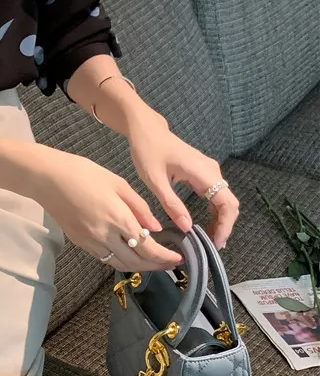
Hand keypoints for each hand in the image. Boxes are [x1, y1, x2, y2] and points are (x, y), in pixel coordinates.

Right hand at [24, 144, 182, 271]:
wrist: (47, 178)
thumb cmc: (83, 172)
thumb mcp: (117, 182)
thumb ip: (139, 206)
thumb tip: (155, 228)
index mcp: (118, 218)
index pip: (147, 247)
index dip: (164, 256)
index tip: (178, 257)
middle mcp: (105, 236)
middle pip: (135, 262)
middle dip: (156, 266)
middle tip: (170, 264)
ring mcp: (90, 242)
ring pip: (119, 264)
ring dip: (139, 267)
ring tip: (152, 262)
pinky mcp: (80, 242)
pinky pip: (105, 258)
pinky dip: (120, 260)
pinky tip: (128, 253)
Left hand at [126, 116, 239, 248]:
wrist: (146, 130)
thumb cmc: (148, 151)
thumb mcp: (155, 180)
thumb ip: (171, 204)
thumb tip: (187, 228)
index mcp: (203, 172)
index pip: (227, 203)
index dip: (225, 225)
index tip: (216, 243)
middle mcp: (211, 171)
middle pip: (229, 203)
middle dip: (224, 226)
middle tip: (212, 246)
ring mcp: (208, 170)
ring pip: (223, 200)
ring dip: (220, 220)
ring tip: (209, 239)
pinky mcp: (202, 172)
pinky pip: (215, 194)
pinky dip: (214, 211)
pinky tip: (205, 224)